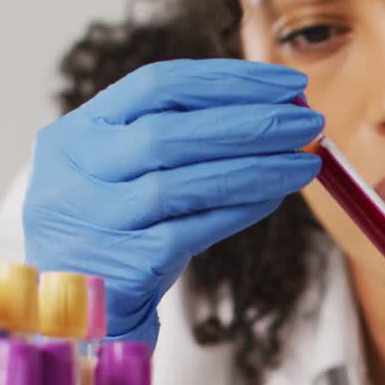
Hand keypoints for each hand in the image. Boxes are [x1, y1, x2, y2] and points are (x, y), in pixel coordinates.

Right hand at [23, 59, 322, 345]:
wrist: (75, 306)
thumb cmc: (116, 223)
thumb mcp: (121, 168)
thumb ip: (178, 133)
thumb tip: (275, 107)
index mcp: (77, 131)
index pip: (158, 84)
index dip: (229, 79)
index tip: (289, 83)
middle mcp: (79, 169)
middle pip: (174, 132)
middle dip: (252, 123)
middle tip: (309, 122)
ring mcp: (99, 217)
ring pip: (189, 182)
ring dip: (259, 168)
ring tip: (307, 162)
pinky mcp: (126, 263)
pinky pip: (197, 229)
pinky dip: (242, 210)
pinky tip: (276, 196)